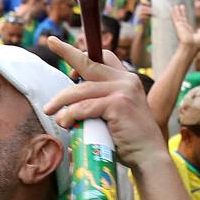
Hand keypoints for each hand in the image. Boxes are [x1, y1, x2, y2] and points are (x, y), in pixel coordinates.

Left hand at [42, 39, 163, 166]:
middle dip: (68, 52)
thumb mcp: (118, 115)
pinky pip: (85, 107)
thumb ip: (102, 104)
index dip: (84, 55)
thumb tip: (73, 105)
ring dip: (61, 100)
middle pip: (89, 62)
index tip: (67, 55)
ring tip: (50, 111)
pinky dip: (71, 115)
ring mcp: (122, 90)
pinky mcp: (117, 104)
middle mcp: (126, 80)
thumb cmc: (130, 141)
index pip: (104, 57)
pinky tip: (65, 122)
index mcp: (127, 80)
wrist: (149, 156)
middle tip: (52, 42)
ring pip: (82, 89)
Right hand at [169, 2, 199, 52]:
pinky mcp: (178, 25)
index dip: (186, 16)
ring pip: (178, 17)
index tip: (186, 13)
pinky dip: (173, 13)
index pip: (187, 22)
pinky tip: (171, 8)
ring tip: (174, 6)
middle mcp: (184, 28)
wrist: (190, 47)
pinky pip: (175, 17)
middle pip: (182, 18)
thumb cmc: (198, 44)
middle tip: (180, 6)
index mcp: (189, 31)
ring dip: (176, 11)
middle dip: (181, 12)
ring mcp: (180, 26)